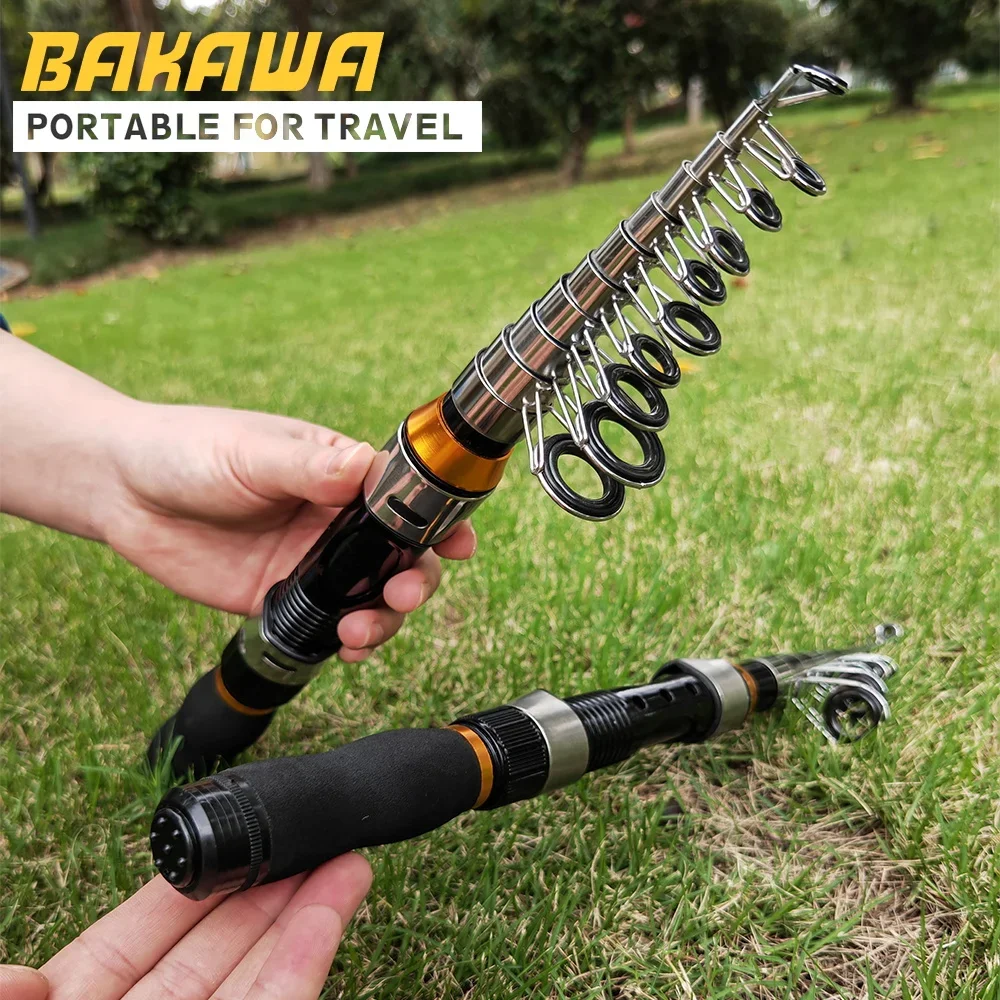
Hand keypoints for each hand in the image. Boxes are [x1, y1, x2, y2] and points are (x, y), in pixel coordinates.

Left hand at [0, 854, 370, 999]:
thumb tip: (13, 977)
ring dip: (306, 913)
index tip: (237, 840)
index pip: (144, 936)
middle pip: (216, 945)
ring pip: (258, 972)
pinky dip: (307, 959)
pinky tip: (333, 910)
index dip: (197, 885)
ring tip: (349, 858)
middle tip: (316, 838)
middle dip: (269, 888)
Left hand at [104, 402, 475, 661]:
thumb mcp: (252, 453)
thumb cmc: (189, 450)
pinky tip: (345, 648)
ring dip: (383, 617)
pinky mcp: (282, 596)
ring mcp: (312, 561)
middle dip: (417, 578)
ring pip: (372, 595)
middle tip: (402, 592)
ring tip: (359, 629)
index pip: (407, 497)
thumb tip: (367, 467)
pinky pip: (328, 623)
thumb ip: (309, 468)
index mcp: (341, 473)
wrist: (123, 490)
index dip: (440, 520)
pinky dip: (347, 640)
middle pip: (402, 555)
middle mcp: (335, 519)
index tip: (458, 542)